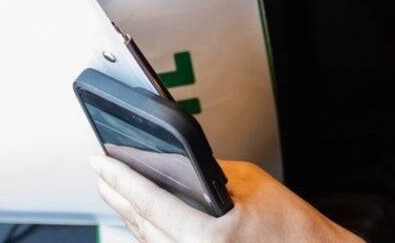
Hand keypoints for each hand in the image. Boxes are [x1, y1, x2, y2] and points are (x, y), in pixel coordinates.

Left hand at [91, 154, 361, 242]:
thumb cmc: (294, 228)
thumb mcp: (249, 185)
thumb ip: (206, 175)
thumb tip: (171, 164)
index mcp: (210, 237)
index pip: (150, 203)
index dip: (121, 178)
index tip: (99, 160)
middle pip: (142, 225)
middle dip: (117, 195)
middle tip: (100, 170)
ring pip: (149, 241)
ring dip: (129, 215)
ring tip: (113, 189)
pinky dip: (150, 233)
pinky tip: (141, 218)